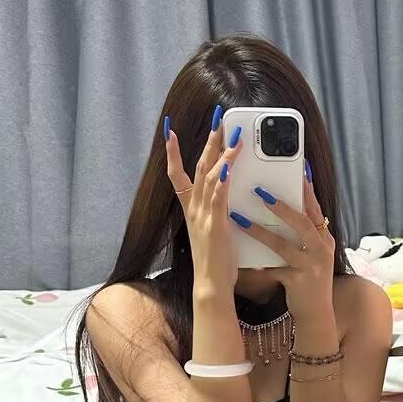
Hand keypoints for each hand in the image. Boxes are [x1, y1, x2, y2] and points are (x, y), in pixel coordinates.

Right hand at [165, 114, 242, 295]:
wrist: (211, 285)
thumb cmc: (216, 262)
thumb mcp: (216, 230)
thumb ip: (219, 210)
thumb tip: (229, 193)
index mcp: (192, 210)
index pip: (177, 175)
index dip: (172, 152)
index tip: (169, 130)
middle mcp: (194, 209)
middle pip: (197, 166)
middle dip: (208, 140)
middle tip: (218, 117)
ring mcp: (202, 216)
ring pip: (209, 176)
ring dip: (220, 152)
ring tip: (233, 133)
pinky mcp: (214, 225)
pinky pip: (218, 196)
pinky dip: (222, 178)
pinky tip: (228, 164)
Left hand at [232, 171, 335, 326]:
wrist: (317, 314)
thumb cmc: (308, 279)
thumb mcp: (310, 253)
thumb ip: (301, 233)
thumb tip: (281, 206)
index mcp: (324, 237)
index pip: (314, 207)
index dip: (305, 188)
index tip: (294, 168)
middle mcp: (321, 248)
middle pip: (302, 221)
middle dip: (281, 205)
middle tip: (260, 190)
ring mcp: (312, 265)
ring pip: (284, 244)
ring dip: (261, 230)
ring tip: (240, 218)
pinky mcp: (299, 281)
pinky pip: (274, 268)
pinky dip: (259, 262)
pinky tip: (242, 256)